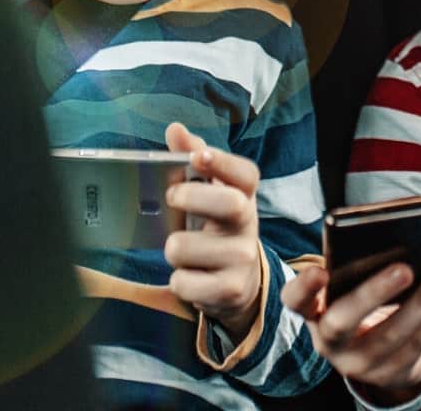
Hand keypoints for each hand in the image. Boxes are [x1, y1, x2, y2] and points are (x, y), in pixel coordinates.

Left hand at [161, 122, 266, 339]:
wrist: (237, 285)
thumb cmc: (214, 229)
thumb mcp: (208, 194)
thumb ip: (191, 159)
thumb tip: (176, 129)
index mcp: (243, 195)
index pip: (245, 174)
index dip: (222, 162)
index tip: (198, 156)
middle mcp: (249, 224)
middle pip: (228, 203)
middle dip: (192, 198)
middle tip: (172, 197)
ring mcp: (242, 259)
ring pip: (186, 247)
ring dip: (173, 248)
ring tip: (182, 251)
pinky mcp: (230, 290)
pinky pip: (183, 282)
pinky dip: (178, 281)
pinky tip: (189, 277)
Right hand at [282, 260, 420, 405]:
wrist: (380, 355)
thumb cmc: (364, 305)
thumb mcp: (351, 289)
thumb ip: (358, 268)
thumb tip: (394, 238)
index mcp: (313, 311)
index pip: (295, 301)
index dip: (304, 288)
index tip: (320, 272)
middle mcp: (328, 341)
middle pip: (341, 322)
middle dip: (373, 295)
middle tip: (404, 269)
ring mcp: (356, 364)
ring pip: (388, 337)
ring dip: (420, 305)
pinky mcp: (387, 375)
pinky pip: (414, 348)